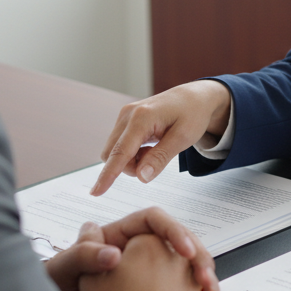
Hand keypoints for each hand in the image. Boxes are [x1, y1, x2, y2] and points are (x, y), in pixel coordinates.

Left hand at [45, 208, 219, 290]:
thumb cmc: (53, 288)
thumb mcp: (63, 268)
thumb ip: (83, 254)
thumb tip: (112, 253)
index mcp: (120, 236)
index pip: (155, 221)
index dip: (175, 232)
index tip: (185, 251)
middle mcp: (137, 253)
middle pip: (179, 246)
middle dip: (198, 261)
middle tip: (205, 279)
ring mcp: (147, 276)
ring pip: (185, 273)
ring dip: (202, 286)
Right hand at [93, 80, 230, 194]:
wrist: (194, 98)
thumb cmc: (192, 114)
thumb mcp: (183, 138)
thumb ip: (161, 158)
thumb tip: (142, 177)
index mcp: (142, 117)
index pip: (121, 152)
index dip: (108, 174)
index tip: (96, 192)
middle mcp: (128, 114)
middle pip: (113, 154)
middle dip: (130, 166)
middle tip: (156, 159)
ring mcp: (124, 116)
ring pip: (115, 151)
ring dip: (132, 160)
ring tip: (156, 150)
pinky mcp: (125, 120)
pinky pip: (120, 145)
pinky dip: (133, 153)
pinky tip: (150, 146)